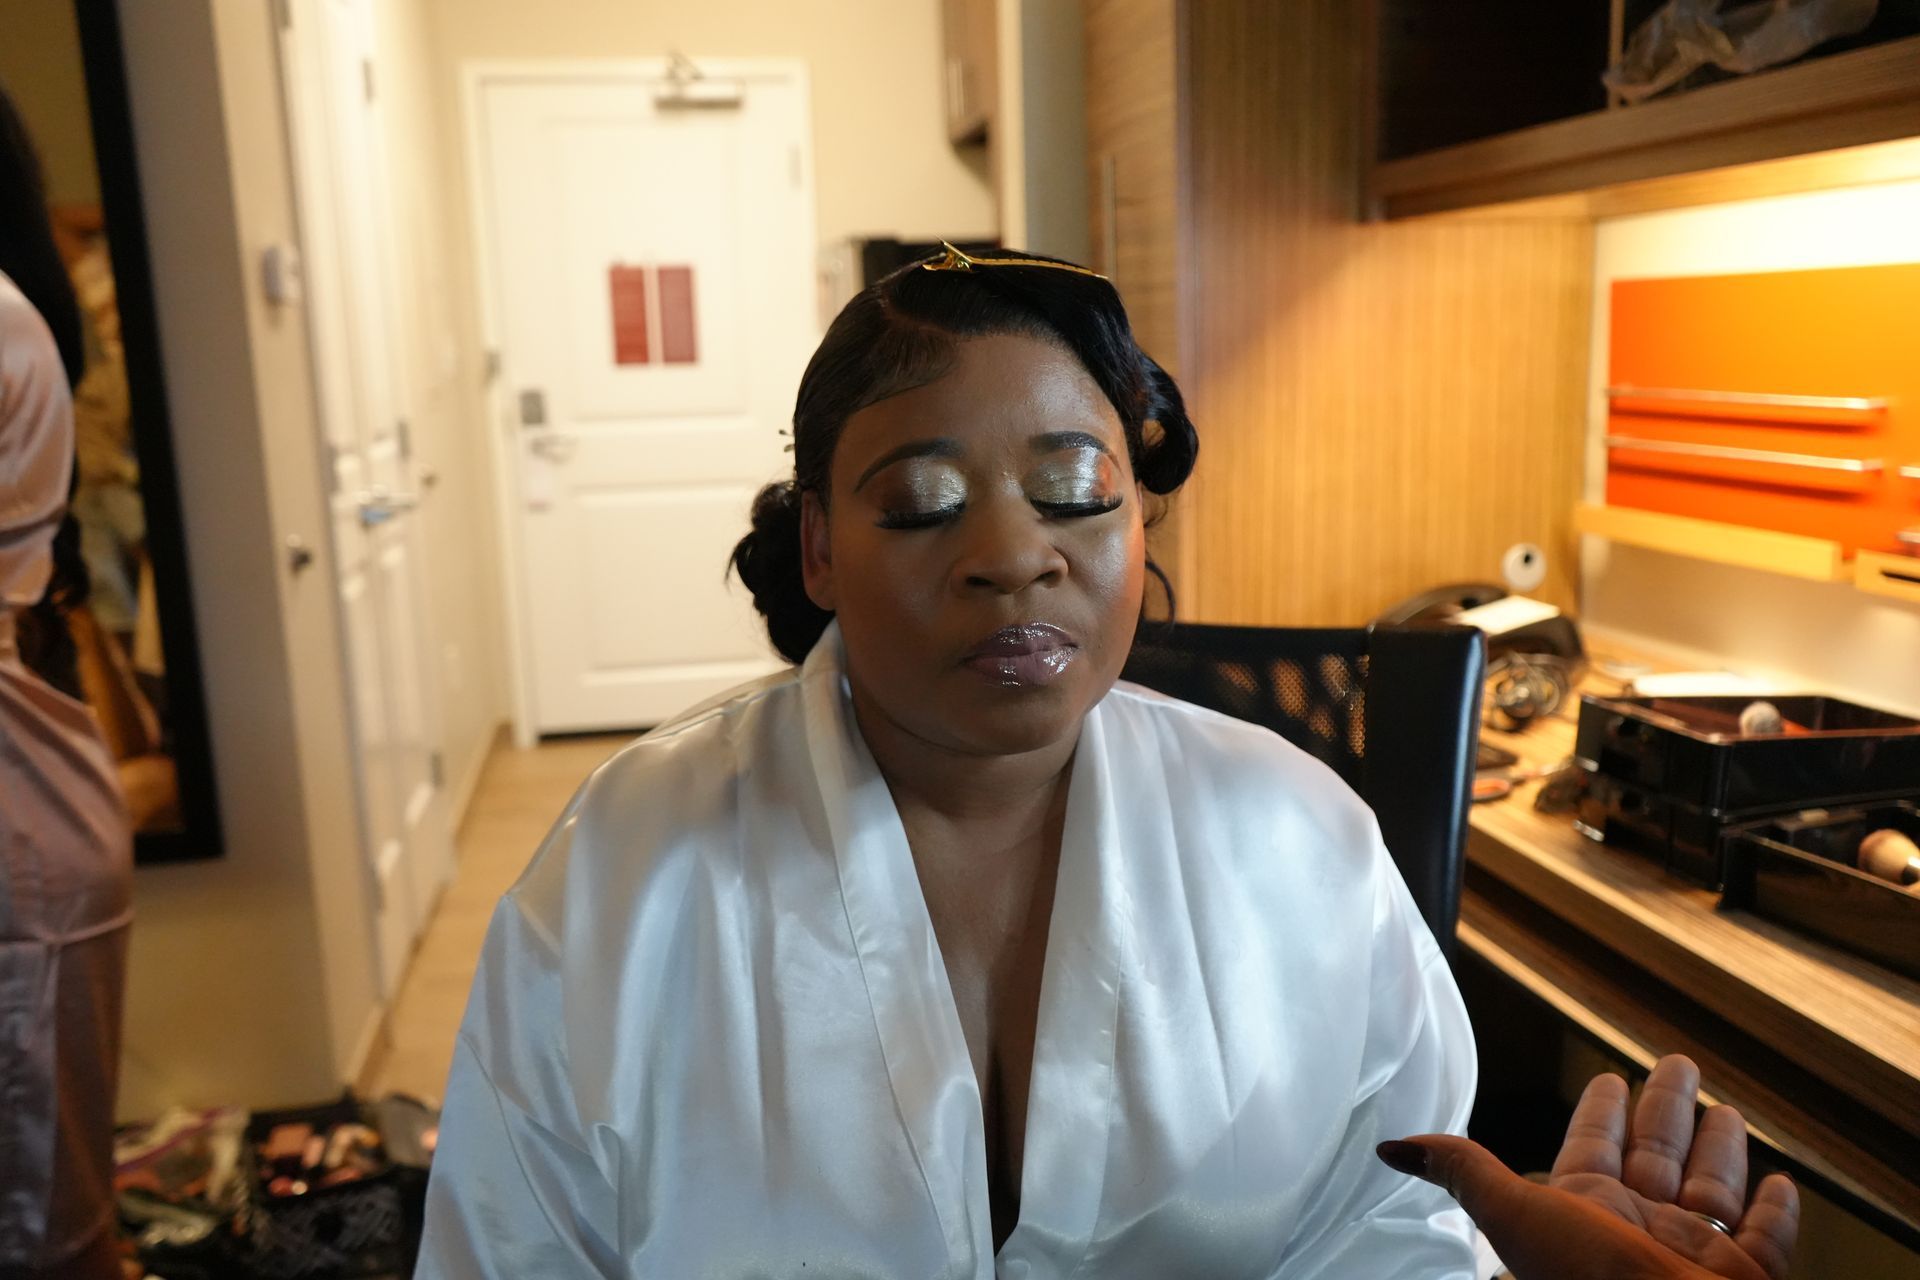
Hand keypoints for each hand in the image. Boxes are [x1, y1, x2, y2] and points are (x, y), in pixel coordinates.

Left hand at [1377, 1055, 1798, 1279]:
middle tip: (1677, 1062)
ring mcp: (1696, 1255)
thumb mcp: (1516, 1216)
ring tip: (1728, 1110)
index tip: (1609, 1077)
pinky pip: (1767, 1240)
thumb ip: (1464, 1174)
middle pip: (1657, 1153)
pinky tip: (1780, 1181)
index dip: (1602, 1110)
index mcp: (1587, 1211)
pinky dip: (1776, 1211)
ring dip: (1720, 1149)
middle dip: (1666, 1109)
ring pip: (1713, 1189)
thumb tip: (1393, 1147)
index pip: (1594, 1146)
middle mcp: (1642, 1229)